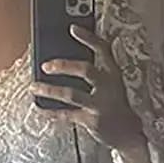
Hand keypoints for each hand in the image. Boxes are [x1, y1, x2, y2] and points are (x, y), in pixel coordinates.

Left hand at [32, 25, 147, 161]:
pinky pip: (67, 115)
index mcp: (113, 74)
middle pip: (86, 70)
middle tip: (46, 65)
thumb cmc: (115, 105)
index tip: (72, 28)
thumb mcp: (111, 84)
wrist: (129, 134)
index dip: (88, 38)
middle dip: (64, 66)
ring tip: (34, 87)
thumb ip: (96, 71)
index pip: (103, 50)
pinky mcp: (91, 121)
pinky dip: (51, 112)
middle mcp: (108, 87)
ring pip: (72, 94)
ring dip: (50, 90)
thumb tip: (67, 60)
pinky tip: (39, 108)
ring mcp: (100, 105)